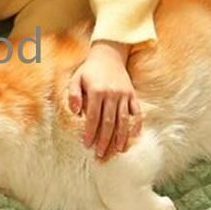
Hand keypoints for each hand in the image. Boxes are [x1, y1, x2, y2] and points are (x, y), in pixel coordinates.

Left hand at [68, 40, 141, 159]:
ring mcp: (124, 95)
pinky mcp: (132, 95)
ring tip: (117, 150)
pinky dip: (136, 125)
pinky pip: (136, 112)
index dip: (90, 132)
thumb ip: (73, 95)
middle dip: (104, 140)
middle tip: (100, 154)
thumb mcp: (76, 78)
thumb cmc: (90, 69)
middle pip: (109, 122)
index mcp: (97, 91)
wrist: (110, 54)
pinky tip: (133, 137)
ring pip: (123, 120)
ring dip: (120, 137)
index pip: (93, 117)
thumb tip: (75, 112)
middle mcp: (112, 94)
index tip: (87, 145)